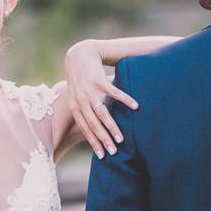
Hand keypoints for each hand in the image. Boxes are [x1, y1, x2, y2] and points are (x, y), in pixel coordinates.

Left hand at [65, 39, 138, 156]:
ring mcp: (90, 91)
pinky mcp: (99, 80)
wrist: (79, 55)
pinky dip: (125, 100)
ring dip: (112, 127)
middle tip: (113, 151)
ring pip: (102, 113)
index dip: (93, 142)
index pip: (85, 129)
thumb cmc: (80, 78)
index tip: (102, 155)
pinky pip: (114, 93)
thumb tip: (93, 126)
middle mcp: (81, 101)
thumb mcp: (76, 95)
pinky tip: (135, 107)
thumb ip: (82, 109)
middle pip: (93, 125)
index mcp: (75, 106)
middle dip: (103, 140)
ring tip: (121, 138)